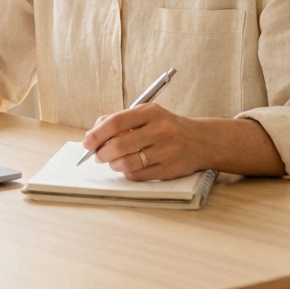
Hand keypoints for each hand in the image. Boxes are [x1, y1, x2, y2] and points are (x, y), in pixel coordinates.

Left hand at [81, 102, 210, 180]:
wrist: (201, 141)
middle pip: (118, 146)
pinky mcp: (168, 170)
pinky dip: (127, 173)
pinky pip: (138, 176)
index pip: (116, 122)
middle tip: (98, 155)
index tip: (87, 143)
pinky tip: (129, 167)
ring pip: (126, 164)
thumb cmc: (167, 127)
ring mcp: (166, 151)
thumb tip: (92, 134)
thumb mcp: (147, 114)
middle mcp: (159, 130)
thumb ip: (120, 120)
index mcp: (151, 112)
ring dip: (113, 165)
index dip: (97, 134)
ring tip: (113, 161)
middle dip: (101, 153)